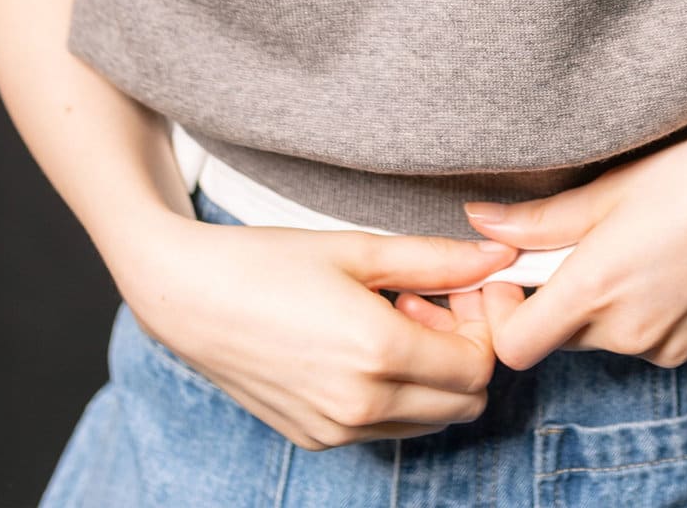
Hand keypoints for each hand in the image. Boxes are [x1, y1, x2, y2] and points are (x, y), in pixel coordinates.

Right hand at [116, 215, 518, 449]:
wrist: (187, 296)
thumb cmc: (269, 261)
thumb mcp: (359, 248)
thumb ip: (436, 259)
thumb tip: (498, 258)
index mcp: (378, 355)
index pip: (479, 366)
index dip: (482, 323)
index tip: (460, 286)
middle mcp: (361, 406)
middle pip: (465, 402)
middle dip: (464, 351)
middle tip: (428, 300)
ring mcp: (336, 431)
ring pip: (430, 420)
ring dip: (431, 375)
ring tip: (389, 317)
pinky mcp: (315, 439)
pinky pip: (386, 426)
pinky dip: (395, 392)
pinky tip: (360, 342)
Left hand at [396, 104, 686, 370]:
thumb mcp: (611, 188)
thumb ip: (539, 219)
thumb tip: (480, 222)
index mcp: (598, 293)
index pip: (516, 347)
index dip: (502, 312)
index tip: (511, 268)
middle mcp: (632, 335)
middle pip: (563, 334)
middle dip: (556, 293)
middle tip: (574, 234)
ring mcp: (674, 347)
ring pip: (609, 334)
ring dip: (604, 298)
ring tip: (633, 235)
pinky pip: (654, 336)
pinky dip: (646, 306)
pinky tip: (671, 254)